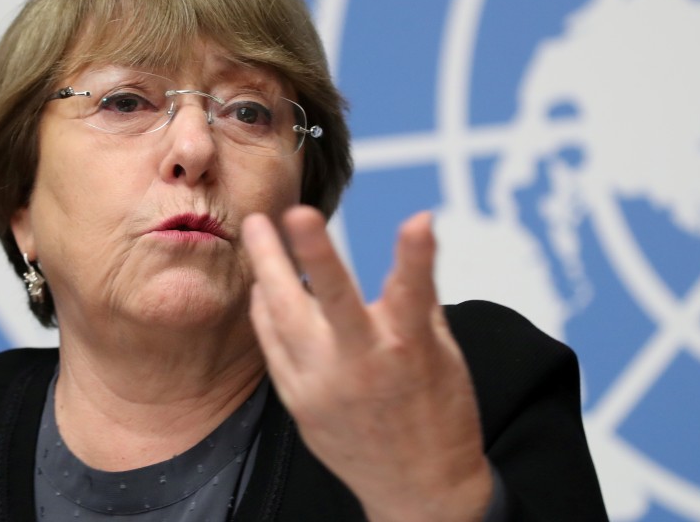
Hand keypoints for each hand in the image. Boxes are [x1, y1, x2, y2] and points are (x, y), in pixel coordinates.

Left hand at [241, 206, 492, 521]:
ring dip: (268, 270)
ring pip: (284, 317)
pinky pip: (273, 346)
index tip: (418, 220)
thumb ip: (417, 304)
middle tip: (289, 211)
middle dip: (311, 252)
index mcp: (409, 352)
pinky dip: (266, 312)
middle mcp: (363, 367)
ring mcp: (324, 386)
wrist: (419, 489)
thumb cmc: (440, 416)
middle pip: (331, 299)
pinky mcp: (300, 403)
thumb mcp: (443, 354)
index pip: (415, 292)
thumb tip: (411, 255)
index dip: (417, 253)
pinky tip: (263, 286)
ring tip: (256, 232)